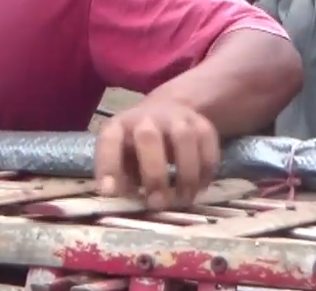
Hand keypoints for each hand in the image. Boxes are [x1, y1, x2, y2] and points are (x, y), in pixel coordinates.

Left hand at [94, 101, 219, 208]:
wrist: (167, 111)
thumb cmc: (137, 145)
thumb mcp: (123, 156)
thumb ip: (121, 176)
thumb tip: (121, 200)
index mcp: (120, 125)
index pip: (109, 140)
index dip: (108, 165)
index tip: (109, 193)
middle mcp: (146, 117)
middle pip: (148, 137)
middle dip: (153, 174)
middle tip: (157, 203)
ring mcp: (176, 118)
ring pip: (183, 138)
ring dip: (185, 174)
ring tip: (182, 200)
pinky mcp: (202, 123)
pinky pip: (208, 144)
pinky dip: (206, 170)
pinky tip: (200, 188)